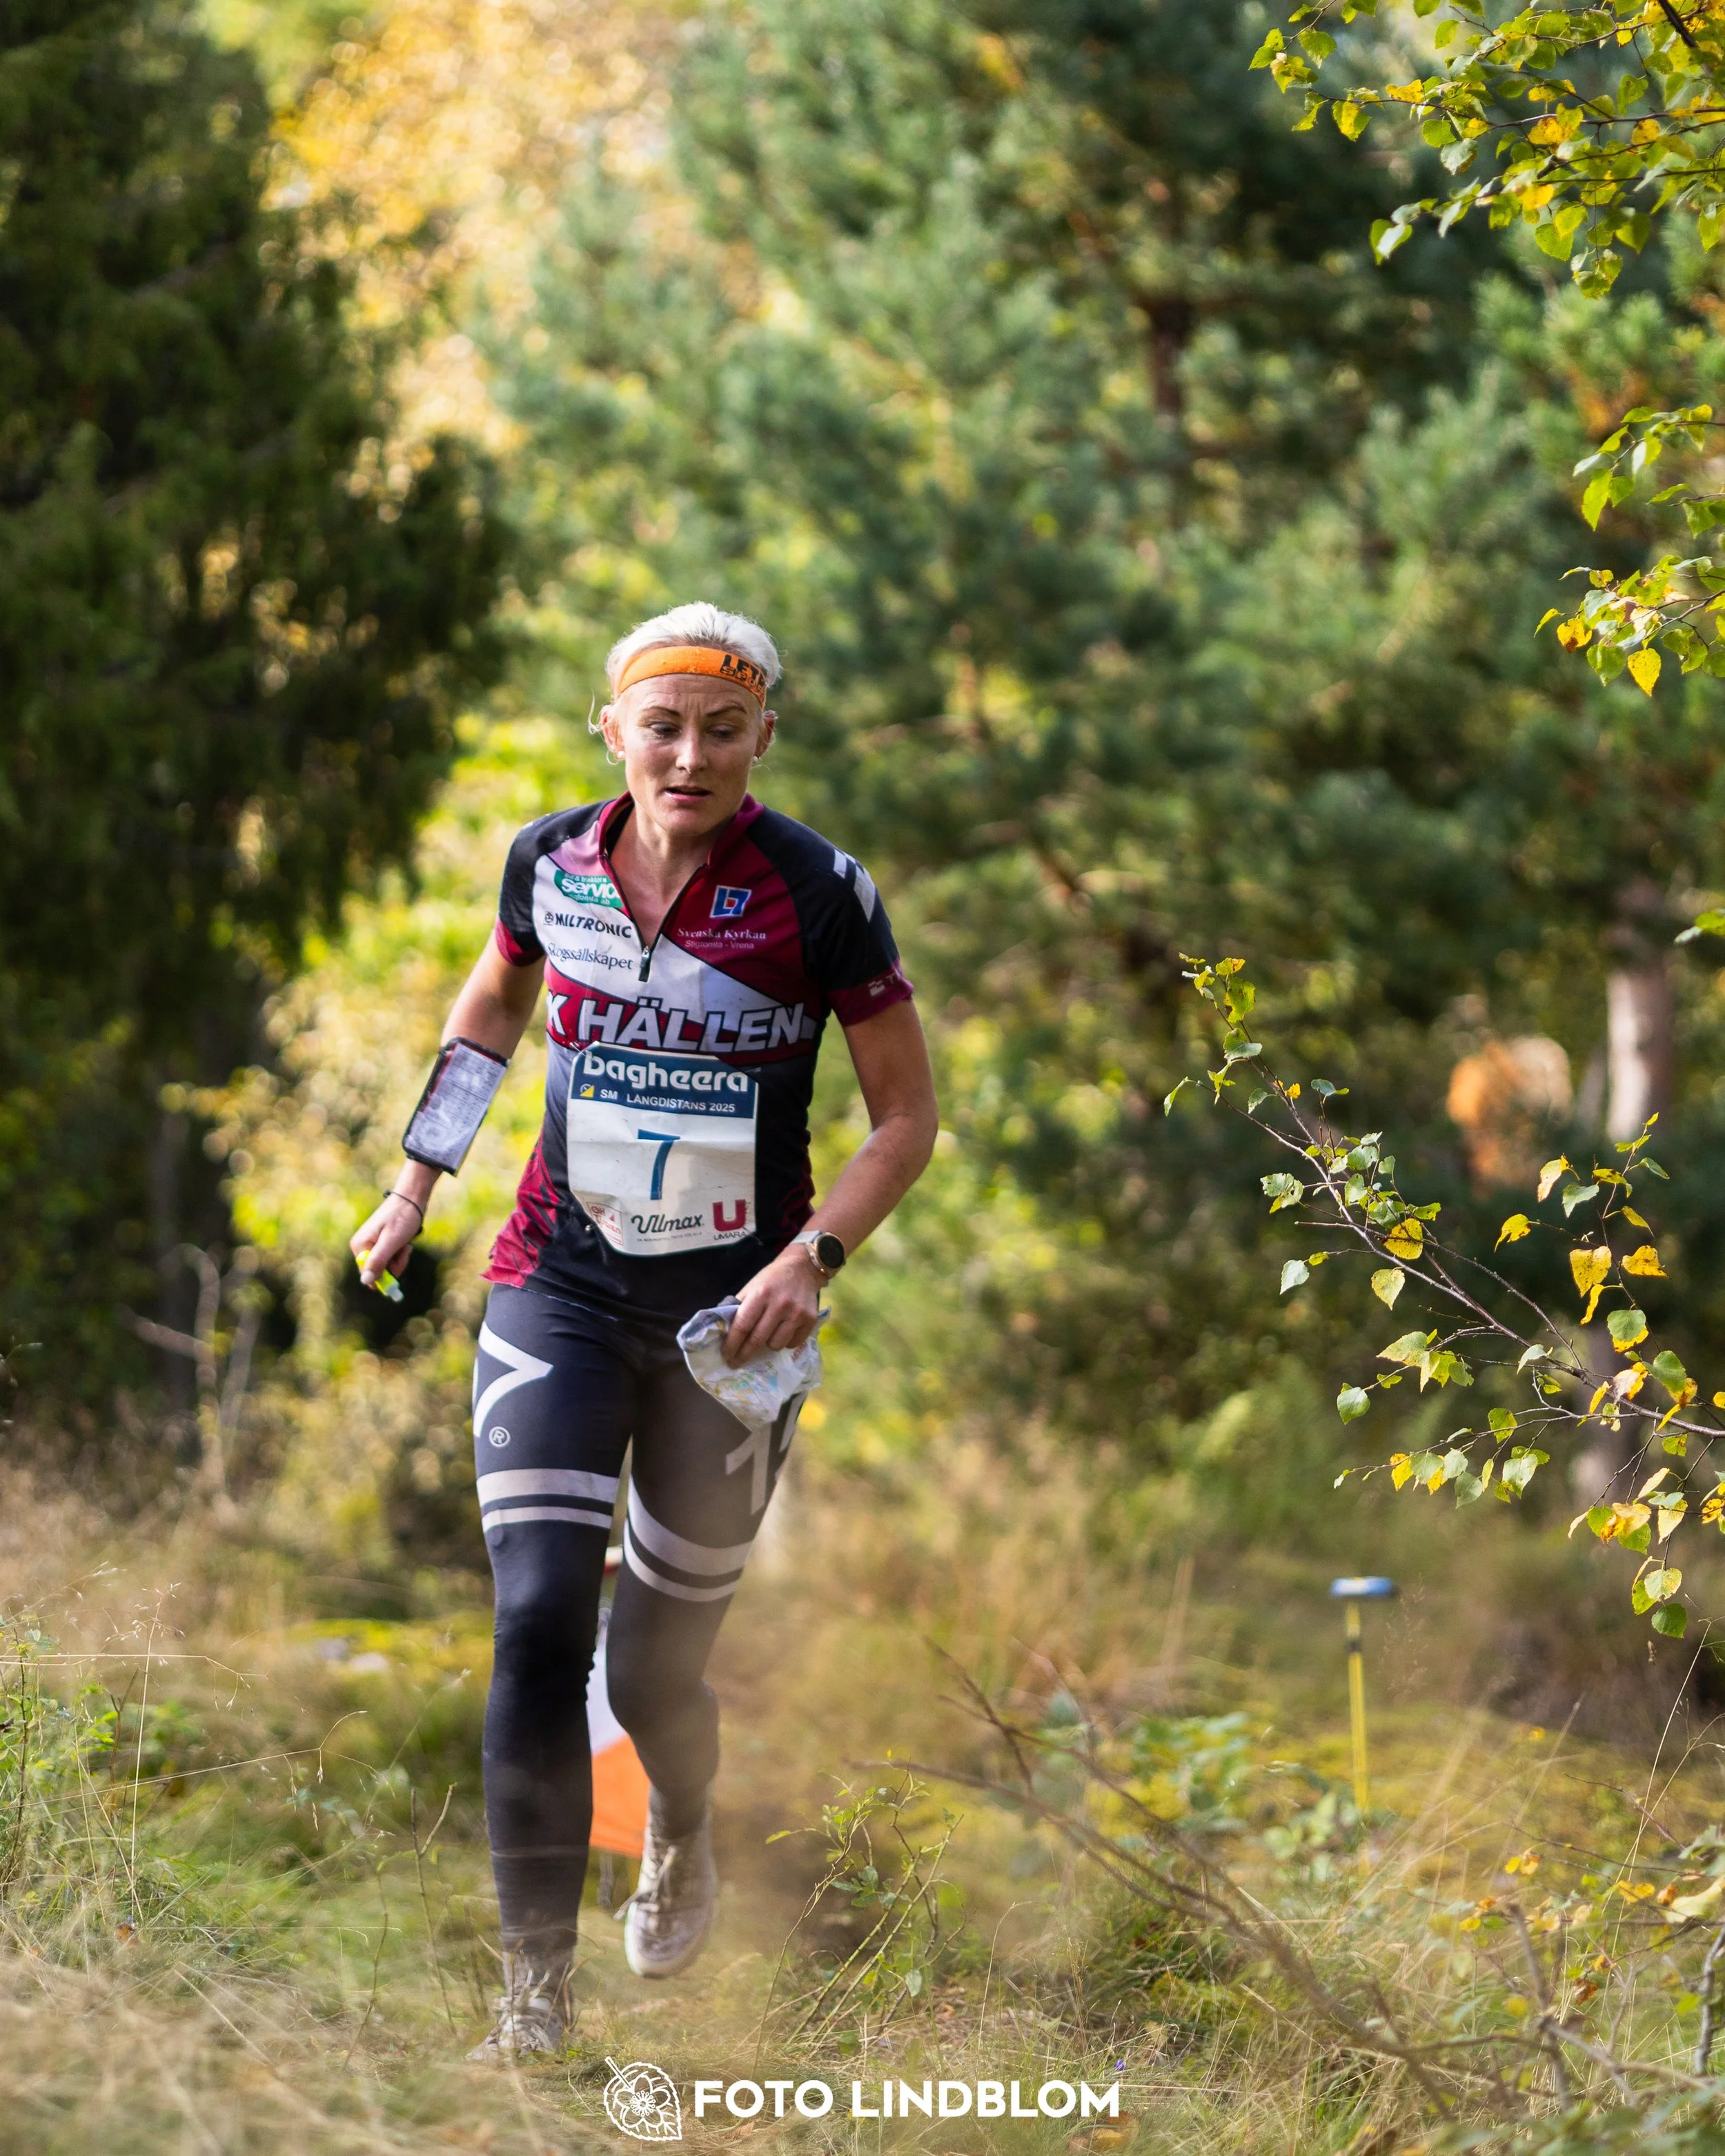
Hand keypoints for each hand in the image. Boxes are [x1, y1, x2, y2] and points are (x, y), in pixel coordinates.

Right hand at [349, 1193, 421, 1289]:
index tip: (399, 1264)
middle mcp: (362, 1246)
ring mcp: (372, 1245)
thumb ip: (378, 1261)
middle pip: (378, 1272)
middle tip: (404, 1251)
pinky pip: (391, 1258)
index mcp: (359, 1245)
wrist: (412, 1198)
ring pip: (387, 1266)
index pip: (369, 1275)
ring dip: (399, 1258)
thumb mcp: (391, 1241)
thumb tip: (366, 1281)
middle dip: (395, 1265)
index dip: (385, 1275)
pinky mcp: (381, 1244)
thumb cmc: (402, 1217)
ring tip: (405, 1245)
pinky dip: (400, 1254)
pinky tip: (405, 1243)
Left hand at [723, 1246, 820, 1365]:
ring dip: (767, 1344)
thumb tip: (725, 1331)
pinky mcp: (810, 1320)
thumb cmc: (772, 1279)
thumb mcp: (752, 1287)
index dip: (732, 1344)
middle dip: (744, 1354)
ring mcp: (797, 1314)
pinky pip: (792, 1344)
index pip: (742, 1325)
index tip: (726, 1355)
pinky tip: (783, 1331)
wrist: (803, 1268)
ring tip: (767, 1334)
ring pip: (775, 1345)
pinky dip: (785, 1342)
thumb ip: (739, 1307)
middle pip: (757, 1339)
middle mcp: (780, 1304)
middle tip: (736, 1363)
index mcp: (761, 1294)